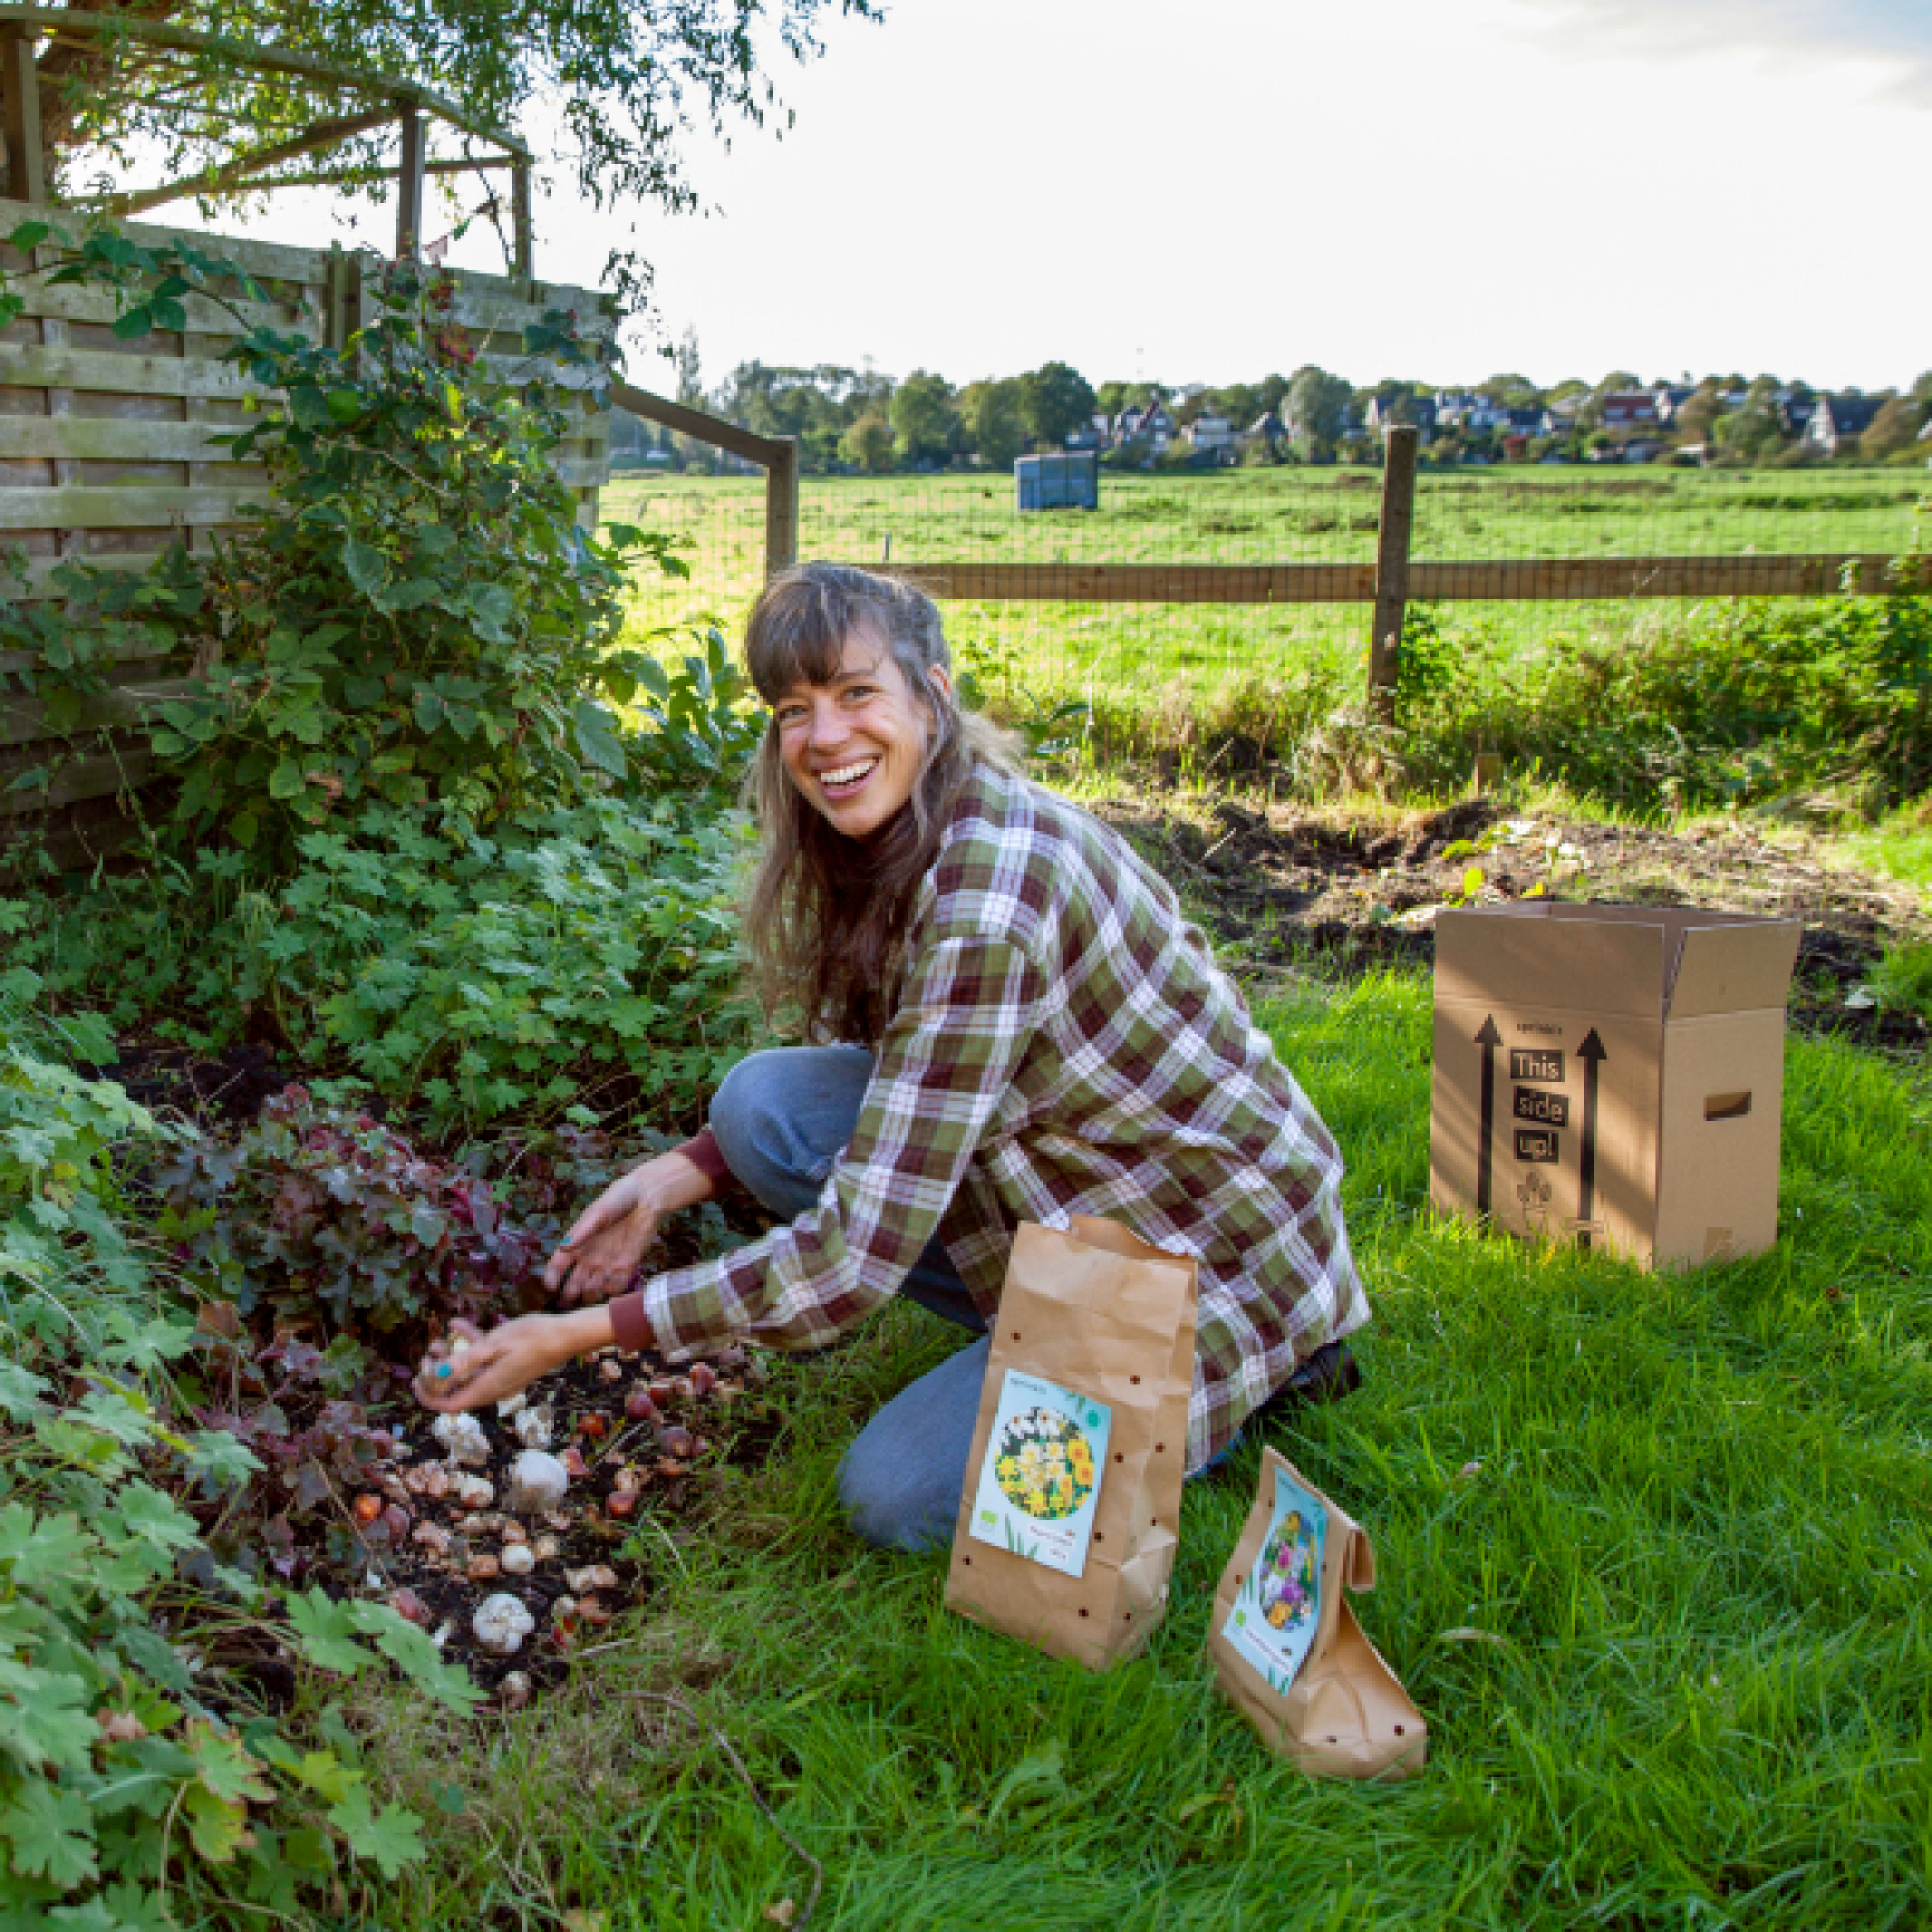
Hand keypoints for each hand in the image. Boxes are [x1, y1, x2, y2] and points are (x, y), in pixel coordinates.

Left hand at [413, 1309, 610, 1413]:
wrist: (566, 1335)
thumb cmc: (532, 1338)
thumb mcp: (494, 1344)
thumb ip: (464, 1361)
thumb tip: (436, 1375)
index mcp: (488, 1388)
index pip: (450, 1405)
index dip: (429, 1397)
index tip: (416, 1379)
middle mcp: (493, 1388)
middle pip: (457, 1391)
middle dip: (438, 1374)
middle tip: (429, 1353)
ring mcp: (503, 1378)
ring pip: (469, 1375)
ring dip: (452, 1360)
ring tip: (440, 1339)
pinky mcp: (510, 1367)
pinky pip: (484, 1362)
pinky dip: (471, 1347)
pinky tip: (459, 1325)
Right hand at [545, 1152, 711, 1306]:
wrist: (648, 1197)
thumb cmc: (619, 1199)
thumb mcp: (599, 1212)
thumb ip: (583, 1231)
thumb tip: (564, 1248)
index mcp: (577, 1243)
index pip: (557, 1265)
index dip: (552, 1277)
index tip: (551, 1286)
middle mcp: (589, 1257)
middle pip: (574, 1283)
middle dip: (570, 1293)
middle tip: (572, 1296)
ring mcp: (607, 1263)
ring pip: (593, 1289)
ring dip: (591, 1295)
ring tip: (593, 1291)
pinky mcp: (626, 1266)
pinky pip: (616, 1286)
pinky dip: (613, 1291)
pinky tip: (612, 1286)